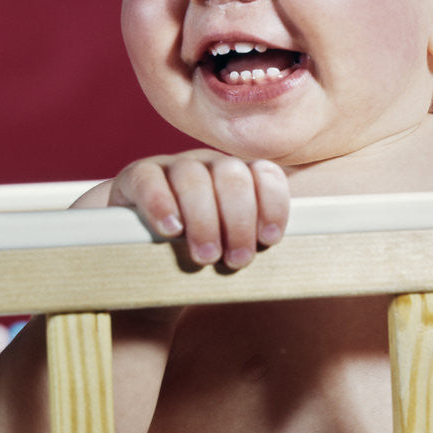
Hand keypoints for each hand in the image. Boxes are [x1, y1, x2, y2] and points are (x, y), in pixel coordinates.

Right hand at [77, 149, 289, 269]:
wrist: (139, 263)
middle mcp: (208, 165)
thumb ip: (253, 248)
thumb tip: (296, 266)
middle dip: (239, 220)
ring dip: (204, 219)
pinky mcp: (136, 177)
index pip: (265, 173)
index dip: (272, 203)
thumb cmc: (194, 258)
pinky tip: (170, 230)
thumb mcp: (228, 252)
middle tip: (237, 260)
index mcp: (238, 178)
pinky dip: (162, 204)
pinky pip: (149, 180)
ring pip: (192, 177)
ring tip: (205, 256)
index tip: (270, 239)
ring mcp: (171, 167)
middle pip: (232, 175)